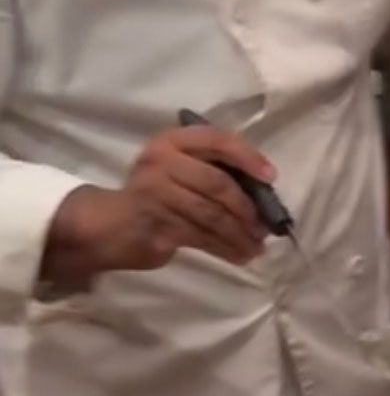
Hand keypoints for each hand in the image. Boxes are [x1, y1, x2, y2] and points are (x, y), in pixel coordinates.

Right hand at [40, 125, 274, 285]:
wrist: (111, 225)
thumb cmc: (153, 196)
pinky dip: (225, 248)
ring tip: (256, 247)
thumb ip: (208, 171)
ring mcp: (157, 194)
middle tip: (263, 228)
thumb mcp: (176, 171)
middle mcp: (161, 162)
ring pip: (212, 215)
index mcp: (169, 142)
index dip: (247, 157)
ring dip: (240, 235)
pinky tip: (239, 256)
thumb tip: (260, 193)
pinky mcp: (158, 225)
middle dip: (247, 209)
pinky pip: (202, 237)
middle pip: (218, 184)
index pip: (216, 139)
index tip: (271, 177)